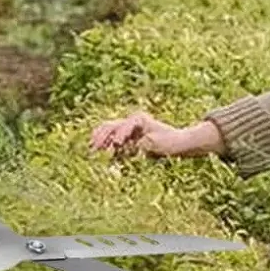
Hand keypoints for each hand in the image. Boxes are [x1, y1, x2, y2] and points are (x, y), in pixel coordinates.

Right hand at [89, 111, 223, 158]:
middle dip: (102, 136)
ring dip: (100, 139)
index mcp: (139, 119)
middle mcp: (131, 121)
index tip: (117, 144)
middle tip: (94, 148)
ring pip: (108, 130)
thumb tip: (132, 146)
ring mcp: (128, 129)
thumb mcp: (158, 144)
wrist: (178, 143)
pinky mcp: (127, 137)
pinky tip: (97, 151)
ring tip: (91, 149)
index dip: (119, 134)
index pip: (125, 125)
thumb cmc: (170, 143)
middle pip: (111, 125)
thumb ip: (143, 144)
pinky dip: (105, 144)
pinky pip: (112, 138)